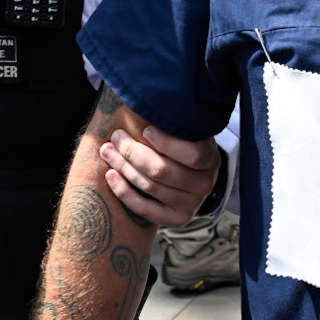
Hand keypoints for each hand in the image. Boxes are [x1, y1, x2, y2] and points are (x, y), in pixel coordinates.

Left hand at [99, 125, 220, 225]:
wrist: (190, 174)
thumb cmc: (181, 143)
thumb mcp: (184, 130)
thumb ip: (169, 122)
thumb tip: (140, 100)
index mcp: (212, 159)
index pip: (193, 154)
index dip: (167, 143)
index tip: (145, 130)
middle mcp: (205, 184)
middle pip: (162, 170)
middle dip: (133, 152)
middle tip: (116, 137)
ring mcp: (191, 204)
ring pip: (150, 186)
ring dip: (123, 167)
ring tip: (107, 151)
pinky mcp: (177, 219)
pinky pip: (145, 209)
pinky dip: (124, 192)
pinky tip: (111, 175)